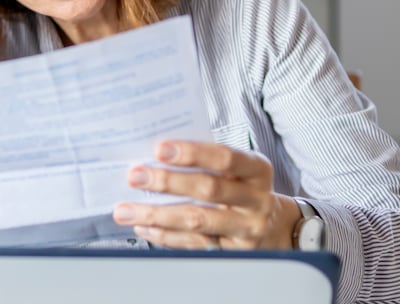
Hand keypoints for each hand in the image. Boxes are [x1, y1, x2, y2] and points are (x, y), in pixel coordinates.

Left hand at [111, 140, 299, 249]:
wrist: (274, 226)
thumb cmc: (243, 187)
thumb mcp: (237, 168)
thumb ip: (206, 159)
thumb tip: (155, 153)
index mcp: (256, 170)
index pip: (224, 158)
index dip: (192, 153)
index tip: (159, 149)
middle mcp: (256, 200)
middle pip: (208, 190)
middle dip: (167, 182)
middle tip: (135, 176)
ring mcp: (246, 228)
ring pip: (197, 221)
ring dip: (156, 215)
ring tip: (125, 210)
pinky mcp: (232, 251)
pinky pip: (193, 244)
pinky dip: (164, 235)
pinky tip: (143, 227)